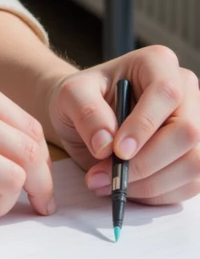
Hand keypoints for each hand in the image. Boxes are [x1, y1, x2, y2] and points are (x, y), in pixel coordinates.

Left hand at [44, 45, 199, 204]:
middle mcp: (185, 91)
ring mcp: (194, 124)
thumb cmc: (83, 98)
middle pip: (187, 132)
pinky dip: (156, 194)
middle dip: (146, 163)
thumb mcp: (71, 95)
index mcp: (157, 63)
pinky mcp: (193, 156)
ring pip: (192, 164)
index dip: (145, 125)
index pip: (166, 93)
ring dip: (150, 184)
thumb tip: (105, 145)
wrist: (88, 116)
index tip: (118, 150)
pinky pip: (189, 184)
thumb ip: (86, 112)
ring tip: (110, 184)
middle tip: (107, 176)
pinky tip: (128, 187)